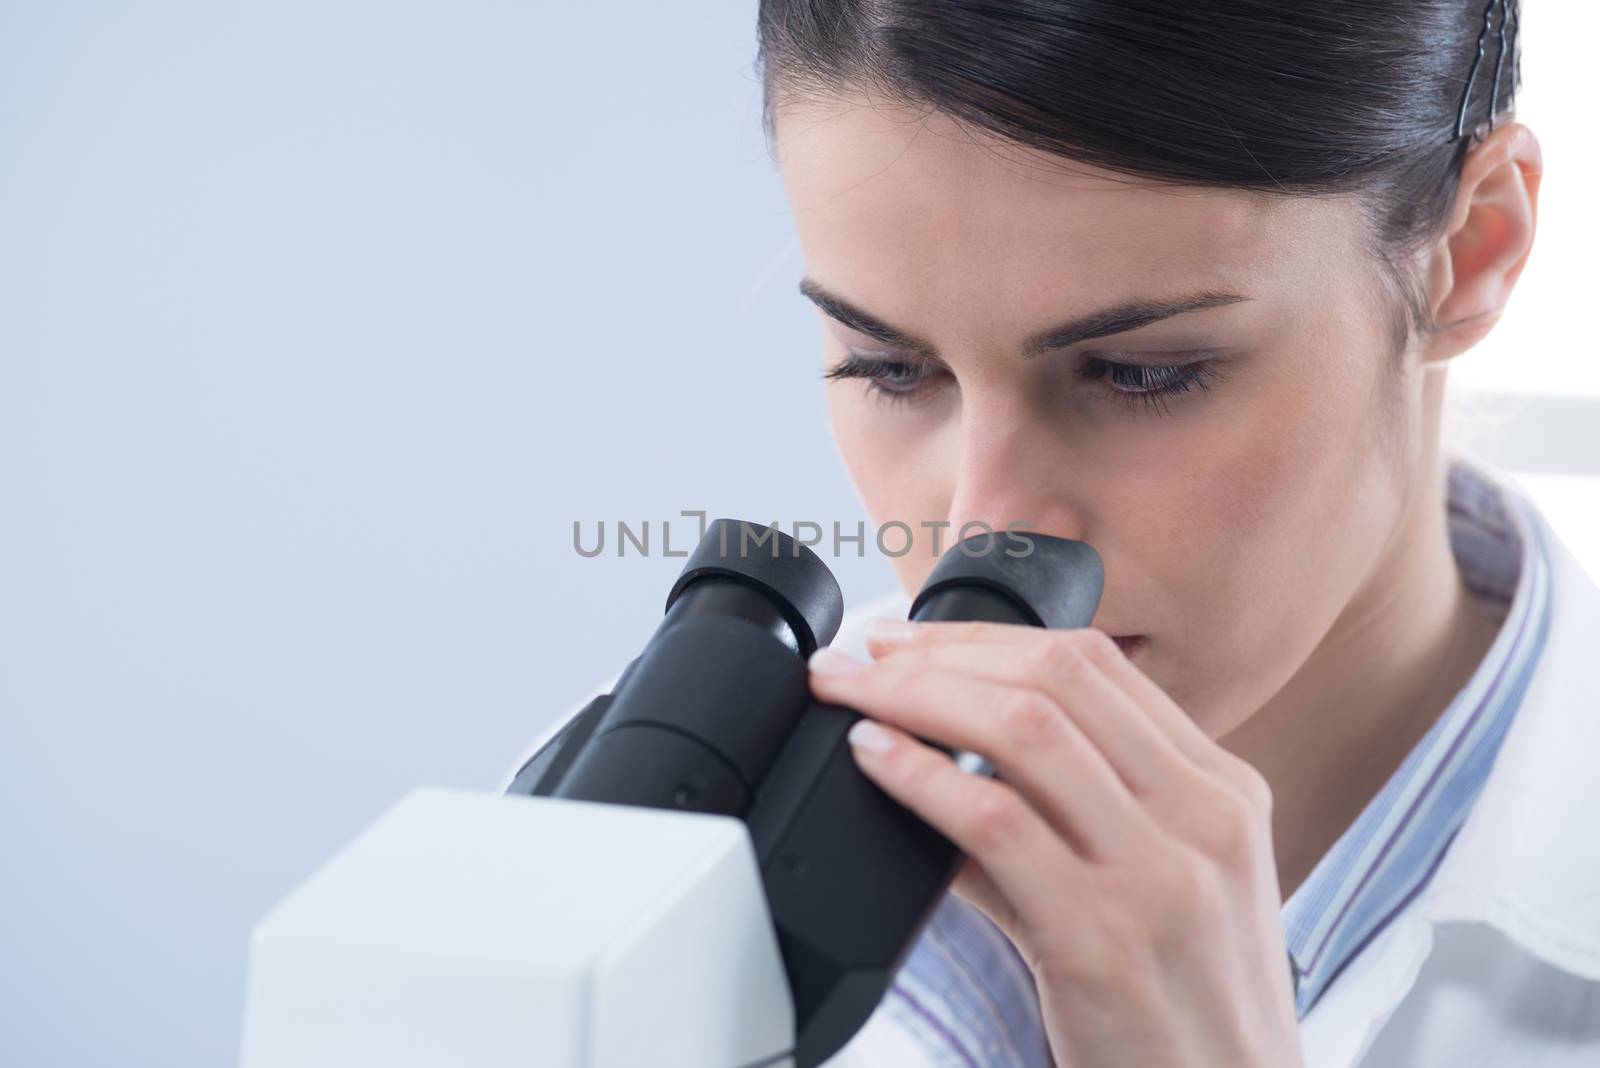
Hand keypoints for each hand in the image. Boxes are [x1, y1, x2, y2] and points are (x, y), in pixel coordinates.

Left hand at [807, 621, 1302, 1067]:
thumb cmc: (1186, 1007)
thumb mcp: (1162, 890)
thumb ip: (1072, 819)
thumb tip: (941, 764)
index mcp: (1222, 791)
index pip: (1099, 664)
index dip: (989, 636)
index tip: (912, 639)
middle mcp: (1203, 817)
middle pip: (1057, 678)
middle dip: (941, 652)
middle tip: (864, 657)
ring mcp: (1158, 875)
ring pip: (1024, 730)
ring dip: (915, 697)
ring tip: (852, 697)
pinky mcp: (1102, 939)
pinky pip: (996, 823)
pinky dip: (922, 776)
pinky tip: (876, 760)